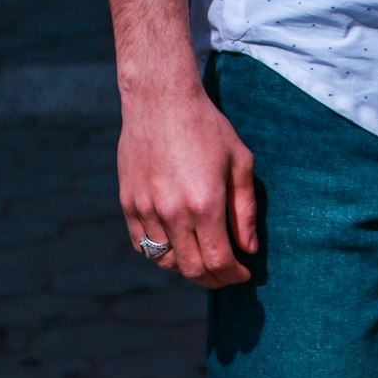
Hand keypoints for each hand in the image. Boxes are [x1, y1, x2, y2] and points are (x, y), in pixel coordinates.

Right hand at [117, 80, 257, 287]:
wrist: (161, 99)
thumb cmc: (206, 126)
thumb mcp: (239, 161)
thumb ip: (245, 209)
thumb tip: (248, 248)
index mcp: (205, 203)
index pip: (219, 261)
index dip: (233, 275)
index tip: (243, 274)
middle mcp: (173, 212)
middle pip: (192, 268)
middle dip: (213, 278)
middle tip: (226, 273)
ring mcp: (146, 209)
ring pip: (165, 261)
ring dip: (186, 267)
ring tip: (202, 258)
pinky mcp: (128, 203)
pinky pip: (142, 244)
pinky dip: (160, 252)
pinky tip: (176, 243)